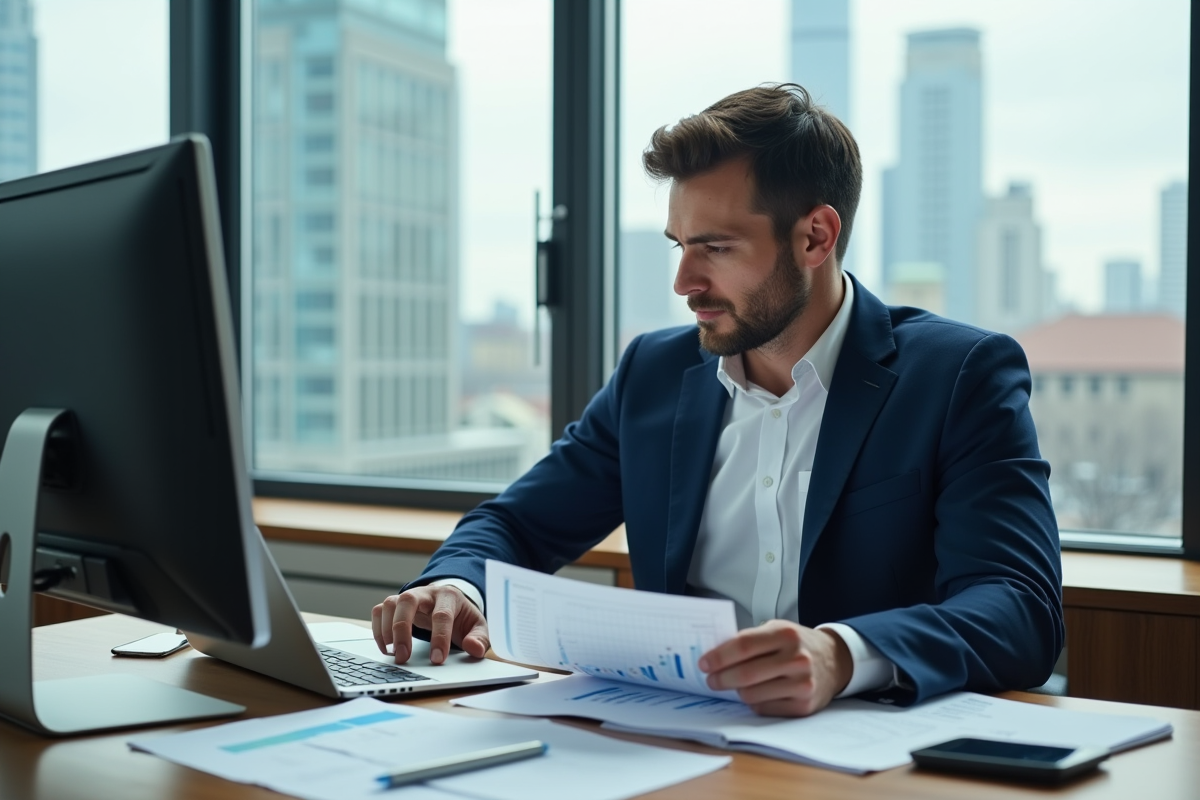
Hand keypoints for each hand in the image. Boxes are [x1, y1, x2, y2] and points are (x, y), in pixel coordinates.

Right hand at [371, 585, 489, 665]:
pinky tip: (386, 648)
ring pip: (391, 603)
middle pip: (408, 601)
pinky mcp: (396, 605)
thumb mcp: (478, 627)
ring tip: (392, 653)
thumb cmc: (463, 617)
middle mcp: (426, 593)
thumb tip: (474, 649)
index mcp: (449, 596)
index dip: (439, 638)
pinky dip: (378, 629)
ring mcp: (409, 597)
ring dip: (387, 629)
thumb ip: (479, 638)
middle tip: (403, 657)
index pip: (442, 615)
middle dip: (403, 629)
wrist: (452, 604)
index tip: (436, 659)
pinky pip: (380, 611)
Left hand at [698, 620, 852, 716]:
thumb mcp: (776, 629)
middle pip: (745, 674)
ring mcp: (802, 684)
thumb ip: (749, 639)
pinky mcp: (803, 706)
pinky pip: (764, 708)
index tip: (703, 663)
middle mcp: (797, 659)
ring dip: (737, 691)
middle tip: (711, 679)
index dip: (719, 656)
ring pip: (752, 695)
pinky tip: (757, 693)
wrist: (833, 661)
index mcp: (785, 634)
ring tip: (736, 684)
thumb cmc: (797, 644)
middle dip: (720, 678)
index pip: (743, 646)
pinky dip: (754, 702)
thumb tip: (713, 654)